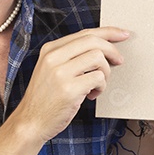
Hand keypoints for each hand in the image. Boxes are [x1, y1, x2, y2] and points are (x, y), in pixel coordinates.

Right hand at [13, 27, 129, 142]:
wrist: (30, 122)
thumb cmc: (45, 98)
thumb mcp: (51, 69)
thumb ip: (71, 56)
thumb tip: (102, 48)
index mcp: (50, 49)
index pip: (85, 33)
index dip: (108, 32)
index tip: (122, 34)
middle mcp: (54, 57)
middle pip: (93, 41)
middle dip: (112, 50)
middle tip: (119, 61)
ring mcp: (60, 73)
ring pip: (98, 58)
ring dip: (106, 72)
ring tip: (98, 84)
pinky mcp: (69, 89)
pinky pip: (98, 78)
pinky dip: (101, 87)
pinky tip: (92, 95)